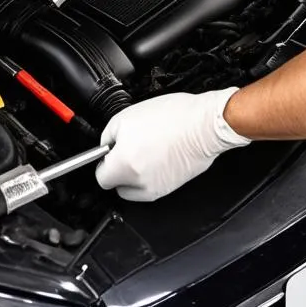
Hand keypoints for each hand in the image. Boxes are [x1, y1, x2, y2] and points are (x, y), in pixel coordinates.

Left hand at [95, 89, 250, 201]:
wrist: (204, 125)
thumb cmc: (173, 117)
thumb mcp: (127, 116)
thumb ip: (109, 135)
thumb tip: (106, 147)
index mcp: (125, 165)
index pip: (101, 177)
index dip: (103, 162)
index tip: (108, 154)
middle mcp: (140, 183)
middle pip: (116, 186)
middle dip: (118, 170)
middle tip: (127, 150)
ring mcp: (157, 189)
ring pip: (134, 190)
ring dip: (133, 176)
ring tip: (145, 152)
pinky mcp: (170, 189)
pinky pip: (151, 187)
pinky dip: (150, 176)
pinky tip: (157, 156)